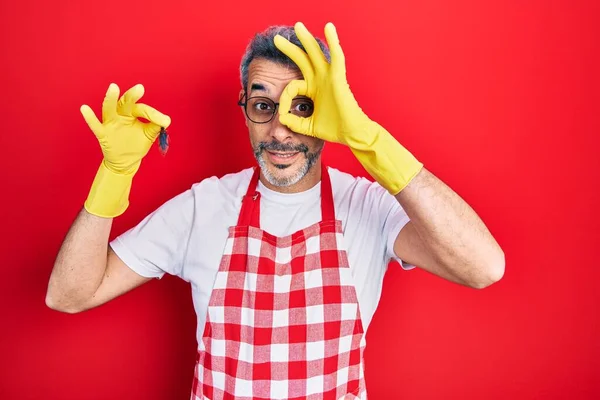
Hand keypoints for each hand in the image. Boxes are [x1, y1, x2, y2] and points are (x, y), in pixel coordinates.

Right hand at [81, 83, 170, 217]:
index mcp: (133, 113)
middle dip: (132, 96)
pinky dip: (90, 118)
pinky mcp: (103, 134)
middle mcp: (121, 115)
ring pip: (109, 109)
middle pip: (125, 102)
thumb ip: (156, 126)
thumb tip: (167, 120)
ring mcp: (111, 124)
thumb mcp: (148, 135)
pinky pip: (95, 125)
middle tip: (140, 88)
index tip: (165, 121)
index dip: (153, 115)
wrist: (125, 162)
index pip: (142, 109)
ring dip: (111, 99)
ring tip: (114, 88)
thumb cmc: (136, 144)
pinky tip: (84, 108)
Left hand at [274, 22, 369, 147]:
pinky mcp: (338, 77)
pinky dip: (333, 41)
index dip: (284, 98)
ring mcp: (329, 77)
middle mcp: (320, 80)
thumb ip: (294, 122)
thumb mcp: (308, 126)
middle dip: (290, 48)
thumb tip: (281, 118)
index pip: (292, 86)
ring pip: (316, 53)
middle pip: (302, 59)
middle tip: (276, 39)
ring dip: (306, 39)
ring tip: (297, 26)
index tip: (283, 113)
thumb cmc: (334, 129)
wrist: (350, 133)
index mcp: (313, 89)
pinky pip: (336, 56)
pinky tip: (329, 28)